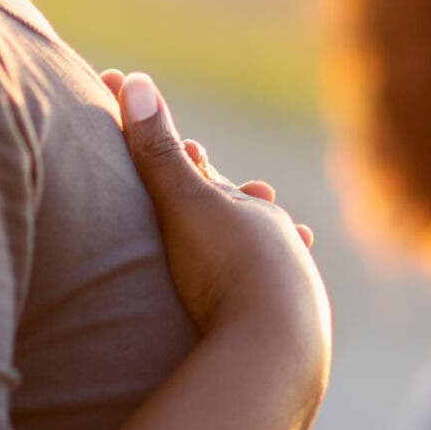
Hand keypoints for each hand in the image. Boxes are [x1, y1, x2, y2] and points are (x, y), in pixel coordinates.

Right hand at [103, 70, 330, 405]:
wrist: (278, 349)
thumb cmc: (227, 268)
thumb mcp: (185, 205)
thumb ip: (158, 152)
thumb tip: (136, 79)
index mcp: (247, 211)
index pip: (205, 177)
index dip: (183, 158)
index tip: (177, 144)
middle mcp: (274, 243)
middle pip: (240, 211)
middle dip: (223, 193)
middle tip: (208, 167)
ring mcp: (289, 287)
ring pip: (268, 251)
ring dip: (254, 236)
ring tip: (267, 211)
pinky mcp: (294, 333)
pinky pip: (282, 297)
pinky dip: (277, 281)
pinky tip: (294, 271)